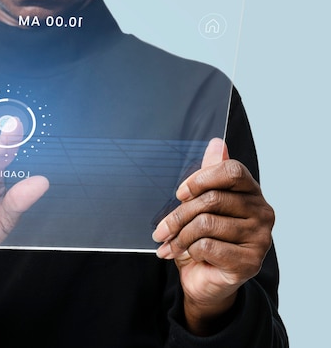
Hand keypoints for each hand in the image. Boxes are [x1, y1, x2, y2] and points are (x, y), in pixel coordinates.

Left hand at [152, 138, 274, 334]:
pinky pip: (208, 246)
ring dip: (179, 236)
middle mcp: (262, 212)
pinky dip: (189, 250)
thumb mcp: (200, 204)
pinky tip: (186, 255)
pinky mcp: (250, 262)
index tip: (180, 193)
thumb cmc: (203, 239)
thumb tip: (217, 143)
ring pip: (206, 224)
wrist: (205, 280)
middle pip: (212, 199)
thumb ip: (209, 175)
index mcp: (251, 192)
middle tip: (161, 229)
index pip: (232, 171)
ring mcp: (260, 238)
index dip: (201, 178)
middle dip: (178, 215)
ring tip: (169, 245)